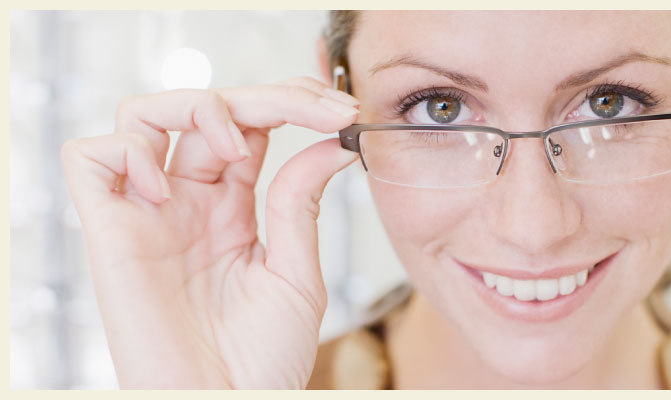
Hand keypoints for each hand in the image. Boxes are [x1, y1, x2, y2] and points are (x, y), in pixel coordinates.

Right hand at [60, 77, 360, 387]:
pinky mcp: (109, 234)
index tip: (344, 111)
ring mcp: (148, 213)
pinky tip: (167, 184)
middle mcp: (187, 202)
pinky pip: (89, 157)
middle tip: (323, 107)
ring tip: (240, 150)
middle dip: (269, 94)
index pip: (251, 125)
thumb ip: (301, 202)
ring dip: (197, 108)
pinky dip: (125, 150)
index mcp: (232, 208)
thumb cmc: (262, 360)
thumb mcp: (296, 272)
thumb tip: (332, 141)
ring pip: (142, 114)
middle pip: (208, 108)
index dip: (293, 103)